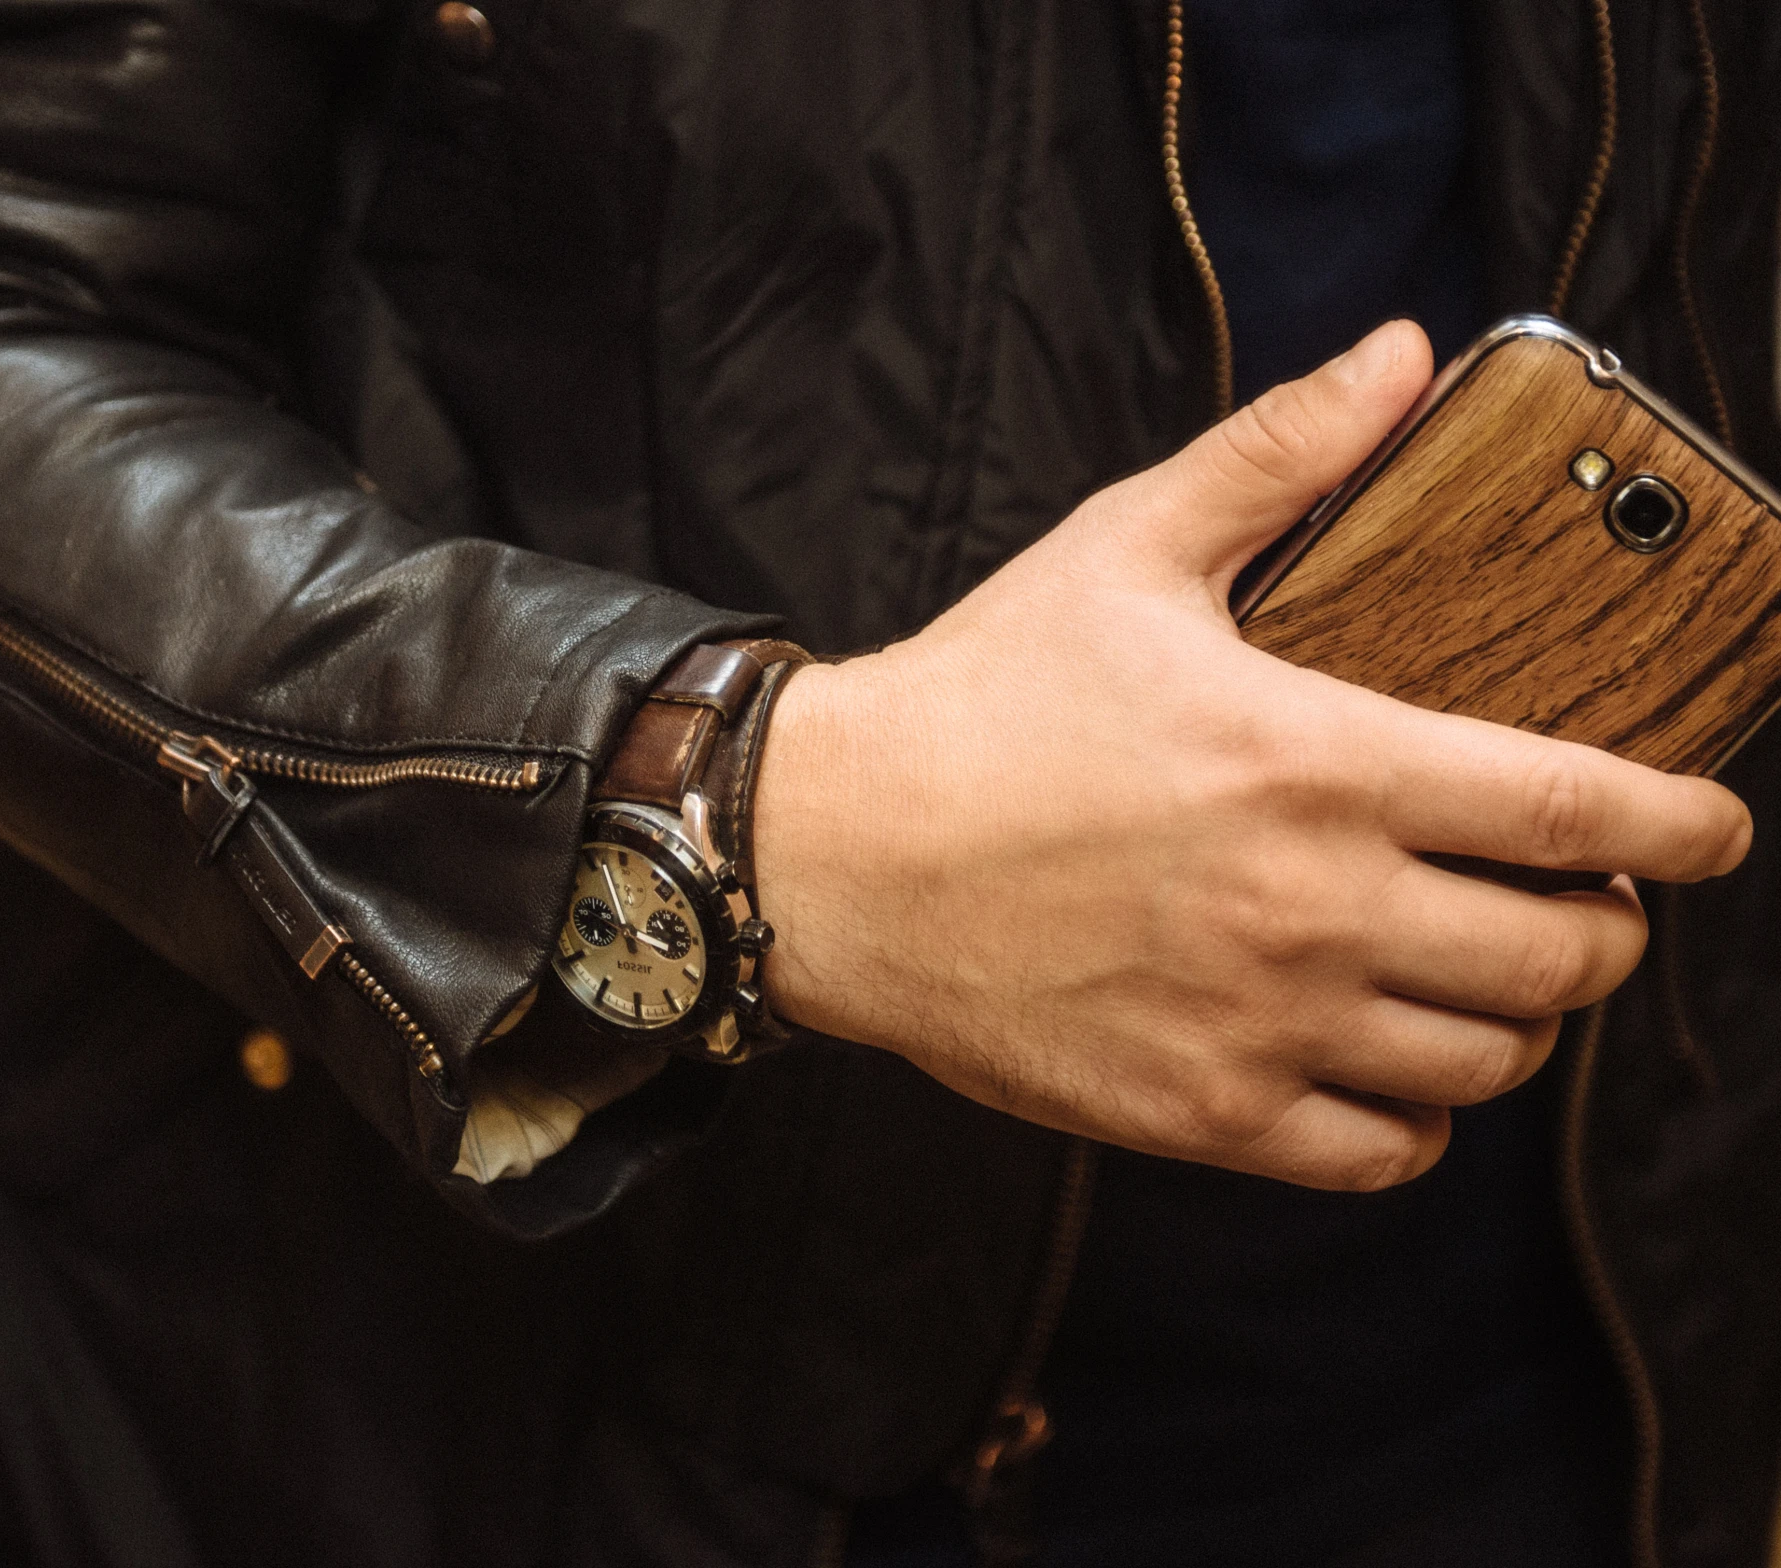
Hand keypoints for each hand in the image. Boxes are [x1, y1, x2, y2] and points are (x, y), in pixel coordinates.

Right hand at [751, 321, 1751, 1190]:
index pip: (1576, 811)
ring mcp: (1257, 1023)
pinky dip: (1417, 1122)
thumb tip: (1398, 352)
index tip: (1714, 827)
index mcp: (1318, 762)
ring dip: (1518, 1023)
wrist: (831, 850)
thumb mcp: (1126, 547)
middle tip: (1582, 903)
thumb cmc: (978, 697)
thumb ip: (1280, 452)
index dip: (1685, 826)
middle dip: (1610, 931)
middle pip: (1564, 959)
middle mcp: (1311, 906)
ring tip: (1486, 980)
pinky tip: (1387, 1069)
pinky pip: (1378, 1158)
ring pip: (1485, 1063)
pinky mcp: (1195, 1109)